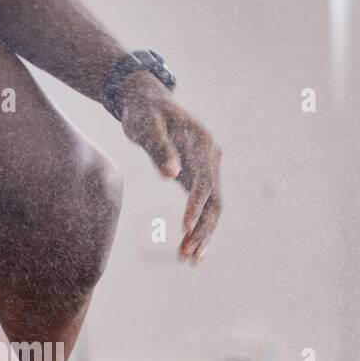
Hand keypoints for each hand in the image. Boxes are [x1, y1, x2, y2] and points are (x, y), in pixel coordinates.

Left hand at [118, 73, 222, 263]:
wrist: (146, 100)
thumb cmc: (144, 113)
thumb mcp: (146, 127)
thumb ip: (159, 149)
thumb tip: (171, 174)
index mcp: (203, 144)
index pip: (204, 182)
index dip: (195, 206)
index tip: (184, 228)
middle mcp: (212, 157)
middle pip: (215, 200)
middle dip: (203, 229)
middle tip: (188, 255)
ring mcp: (208, 167)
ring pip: (212, 207)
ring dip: (202, 233)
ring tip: (189, 259)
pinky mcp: (199, 176)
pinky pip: (204, 205)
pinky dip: (198, 226)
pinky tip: (190, 247)